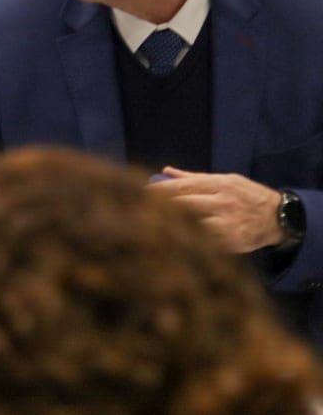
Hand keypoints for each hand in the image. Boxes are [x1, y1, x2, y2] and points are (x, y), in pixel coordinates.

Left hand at [148, 169, 284, 252]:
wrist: (279, 217)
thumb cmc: (246, 196)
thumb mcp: (226, 180)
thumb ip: (194, 178)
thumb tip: (164, 171)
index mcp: (219, 185)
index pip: (181, 187)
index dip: (157, 191)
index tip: (138, 193)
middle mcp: (222, 203)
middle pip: (182, 205)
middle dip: (158, 208)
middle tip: (135, 211)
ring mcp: (227, 223)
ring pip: (191, 225)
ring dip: (169, 227)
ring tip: (147, 228)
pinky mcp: (231, 242)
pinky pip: (204, 242)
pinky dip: (187, 242)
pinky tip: (170, 242)